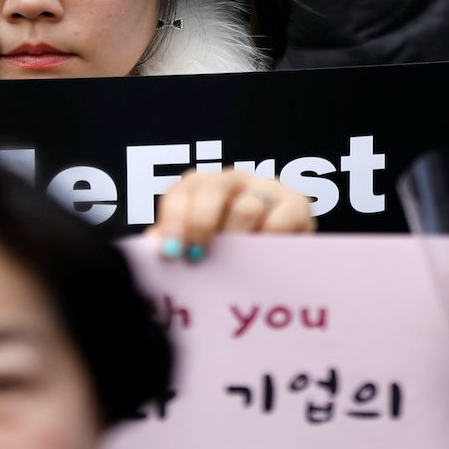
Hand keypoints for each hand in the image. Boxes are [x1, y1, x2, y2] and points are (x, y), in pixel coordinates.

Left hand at [148, 168, 314, 260]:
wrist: (284, 257)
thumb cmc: (231, 252)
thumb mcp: (200, 246)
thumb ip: (176, 245)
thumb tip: (151, 251)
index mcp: (203, 186)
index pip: (183, 190)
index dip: (174, 219)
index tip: (171, 252)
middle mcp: (234, 181)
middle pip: (213, 189)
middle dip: (200, 224)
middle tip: (197, 258)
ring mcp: (267, 189)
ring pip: (246, 207)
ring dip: (235, 240)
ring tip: (232, 267)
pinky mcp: (296, 205)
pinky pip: (280, 219)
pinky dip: (268, 240)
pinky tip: (263, 260)